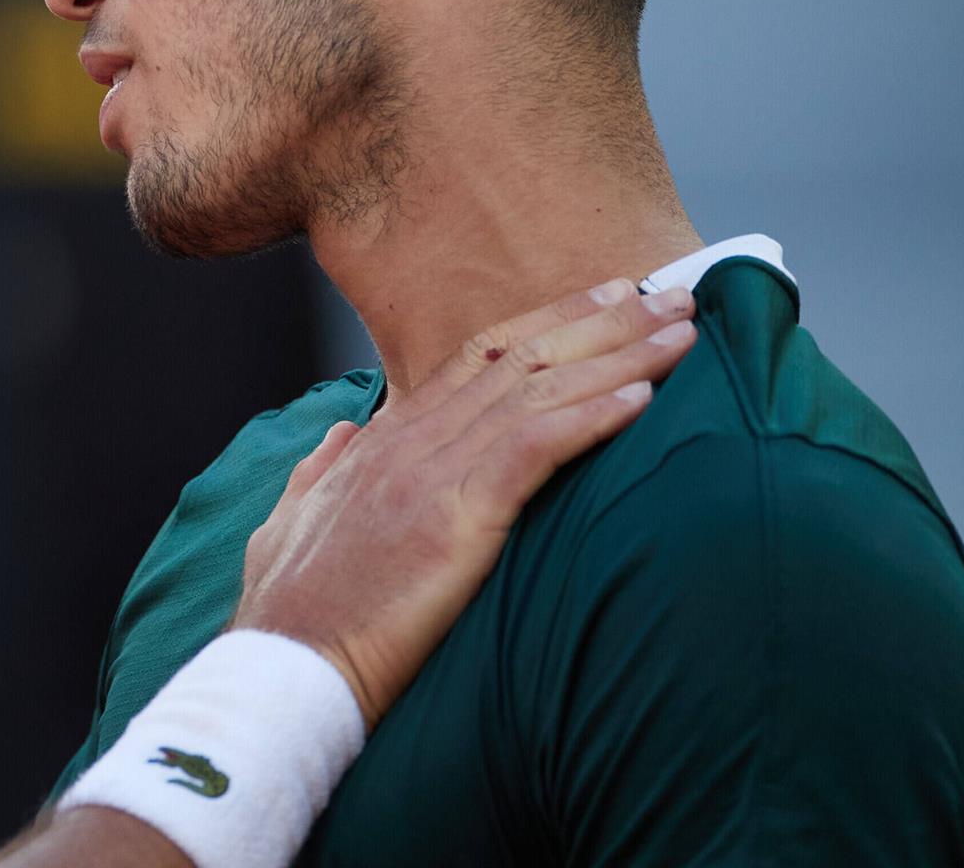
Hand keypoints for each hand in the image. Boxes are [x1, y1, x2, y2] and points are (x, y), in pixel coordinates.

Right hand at [230, 280, 698, 728]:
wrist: (283, 669)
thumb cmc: (288, 615)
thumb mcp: (290, 525)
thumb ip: (320, 473)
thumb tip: (344, 434)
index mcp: (380, 444)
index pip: (474, 361)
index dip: (544, 325)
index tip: (601, 299)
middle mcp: (406, 443)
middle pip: (519, 359)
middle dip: (600, 322)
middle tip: (668, 296)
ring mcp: (429, 475)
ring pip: (537, 391)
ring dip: (618, 357)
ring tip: (680, 333)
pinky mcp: (452, 519)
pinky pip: (534, 449)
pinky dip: (591, 416)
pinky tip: (642, 397)